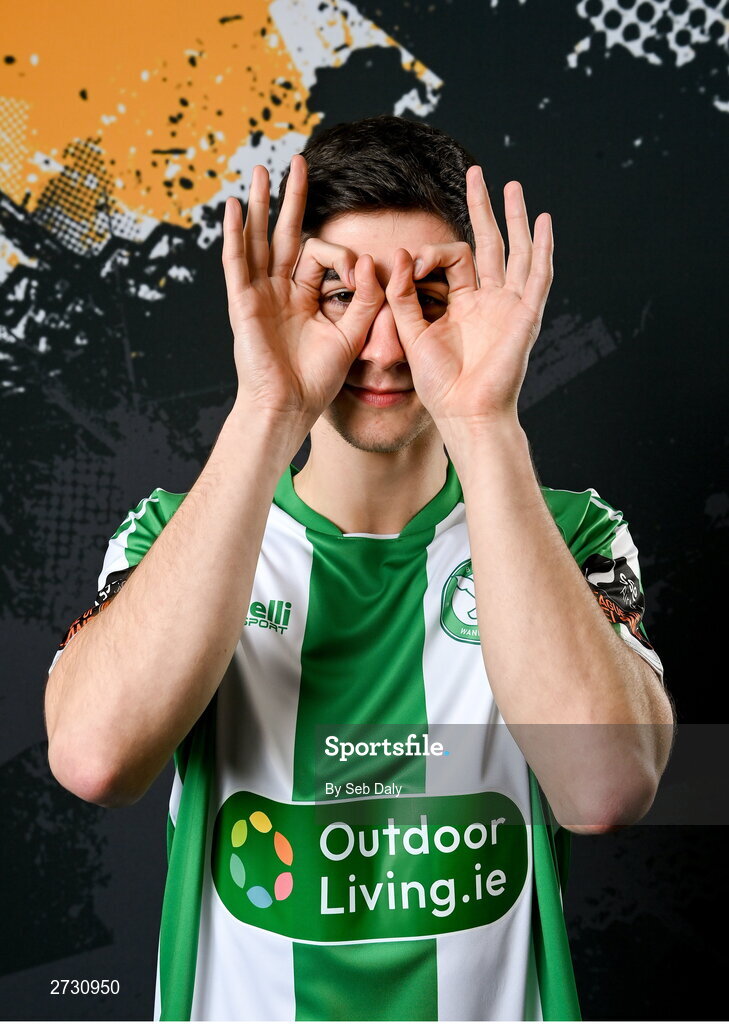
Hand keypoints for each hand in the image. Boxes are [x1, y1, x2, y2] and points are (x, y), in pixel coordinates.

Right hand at [222, 156, 382, 423]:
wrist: (289, 408)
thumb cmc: (317, 381)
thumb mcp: (352, 335)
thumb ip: (364, 299)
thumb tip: (369, 261)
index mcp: (304, 299)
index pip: (321, 257)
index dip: (345, 258)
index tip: (362, 272)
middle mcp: (279, 291)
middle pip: (285, 235)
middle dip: (292, 199)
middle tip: (299, 163)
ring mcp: (259, 295)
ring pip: (259, 239)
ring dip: (262, 204)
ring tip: (261, 170)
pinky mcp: (243, 303)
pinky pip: (237, 262)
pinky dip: (235, 234)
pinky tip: (236, 207)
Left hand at [383, 167, 553, 428]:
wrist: (464, 413)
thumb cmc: (439, 384)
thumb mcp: (411, 333)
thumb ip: (402, 296)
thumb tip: (397, 255)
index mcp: (462, 304)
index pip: (453, 259)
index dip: (430, 254)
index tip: (410, 263)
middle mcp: (488, 300)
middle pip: (489, 243)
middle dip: (483, 208)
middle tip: (477, 173)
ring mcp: (509, 306)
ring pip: (516, 252)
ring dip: (515, 218)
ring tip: (512, 186)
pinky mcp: (526, 316)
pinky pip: (538, 276)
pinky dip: (543, 249)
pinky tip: (544, 221)